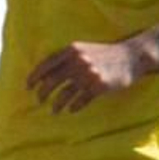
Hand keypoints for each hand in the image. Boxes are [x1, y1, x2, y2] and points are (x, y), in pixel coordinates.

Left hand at [26, 40, 145, 113]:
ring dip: (57, 104)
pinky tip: (70, 110)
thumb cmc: (104, 54)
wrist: (131, 56)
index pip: (47, 64)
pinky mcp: (100, 86)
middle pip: (53, 80)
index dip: (35, 76)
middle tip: (38, 100)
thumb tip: (46, 73)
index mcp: (72, 50)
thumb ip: (67, 57)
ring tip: (53, 110)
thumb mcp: (84, 49)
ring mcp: (89, 74)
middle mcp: (78, 61)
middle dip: (43, 92)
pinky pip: (81, 100)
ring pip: (66, 93)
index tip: (28, 86)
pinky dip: (74, 107)